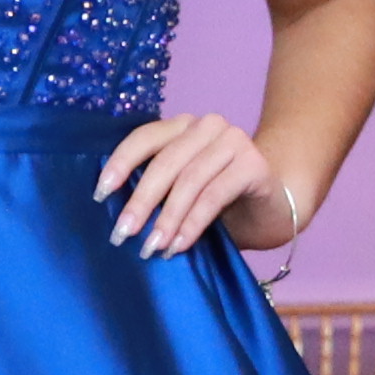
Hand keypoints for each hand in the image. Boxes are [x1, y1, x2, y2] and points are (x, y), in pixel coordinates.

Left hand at [93, 113, 285, 261]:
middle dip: (141, 201)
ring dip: (167, 218)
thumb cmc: (220, 203)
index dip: (120, 164)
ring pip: (189, 180)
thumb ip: (156, 189)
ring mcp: (234, 141)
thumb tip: (114, 214)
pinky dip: (193, 223)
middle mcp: (208, 126)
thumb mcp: (181, 192)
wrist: (274, 209)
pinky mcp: (253, 164)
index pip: (145, 138)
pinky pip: (214, 195)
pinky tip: (180, 245)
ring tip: (152, 248)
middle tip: (122, 234)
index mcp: (183, 127)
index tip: (100, 195)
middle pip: (165, 162)